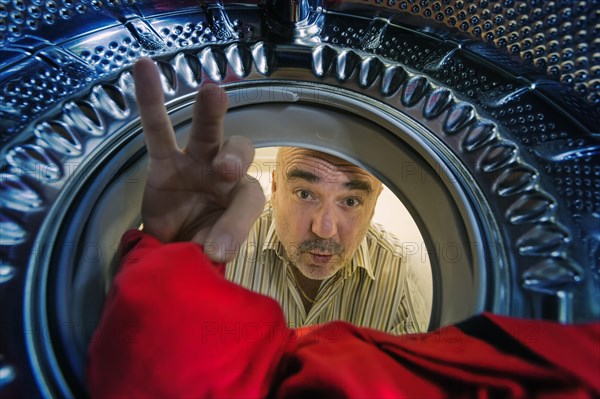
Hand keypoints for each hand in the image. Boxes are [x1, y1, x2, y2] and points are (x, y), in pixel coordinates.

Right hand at [133, 58, 264, 261]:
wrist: (170, 249)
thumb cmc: (200, 243)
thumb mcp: (213, 250)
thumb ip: (217, 245)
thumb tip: (210, 253)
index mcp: (241, 197)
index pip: (249, 199)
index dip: (236, 224)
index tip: (216, 253)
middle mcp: (223, 175)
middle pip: (238, 151)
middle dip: (234, 156)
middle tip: (225, 171)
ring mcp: (194, 162)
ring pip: (206, 132)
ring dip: (210, 113)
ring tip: (212, 93)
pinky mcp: (163, 161)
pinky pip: (156, 129)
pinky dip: (151, 101)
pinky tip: (144, 68)